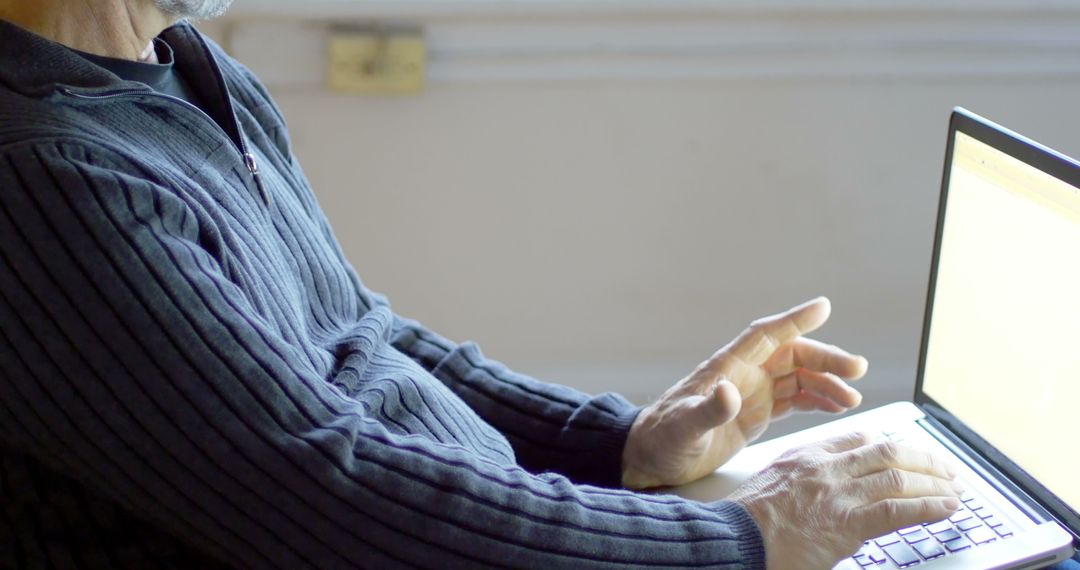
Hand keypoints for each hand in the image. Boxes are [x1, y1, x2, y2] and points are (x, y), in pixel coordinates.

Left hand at [622, 297, 866, 488]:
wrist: (652, 458)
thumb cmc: (662, 438)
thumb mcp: (684, 426)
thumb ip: (708, 410)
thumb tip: (728, 391)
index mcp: (727, 368)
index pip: (765, 335)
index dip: (794, 320)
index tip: (823, 307)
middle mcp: (743, 375)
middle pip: (792, 356)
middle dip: (825, 359)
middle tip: (858, 369)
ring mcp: (752, 394)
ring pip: (798, 378)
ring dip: (827, 383)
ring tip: (853, 398)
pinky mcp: (756, 415)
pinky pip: (794, 400)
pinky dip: (818, 400)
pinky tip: (838, 406)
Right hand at [728, 433, 963, 568]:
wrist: (734, 539)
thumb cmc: (744, 522)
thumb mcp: (769, 484)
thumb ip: (800, 481)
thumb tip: (819, 493)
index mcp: (806, 455)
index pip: (857, 438)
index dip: (889, 445)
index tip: (905, 453)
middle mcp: (826, 468)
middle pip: (887, 452)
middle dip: (923, 459)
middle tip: (945, 469)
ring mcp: (838, 494)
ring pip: (898, 477)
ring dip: (934, 482)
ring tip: (955, 489)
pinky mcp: (849, 524)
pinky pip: (899, 509)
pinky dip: (929, 506)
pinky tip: (947, 508)